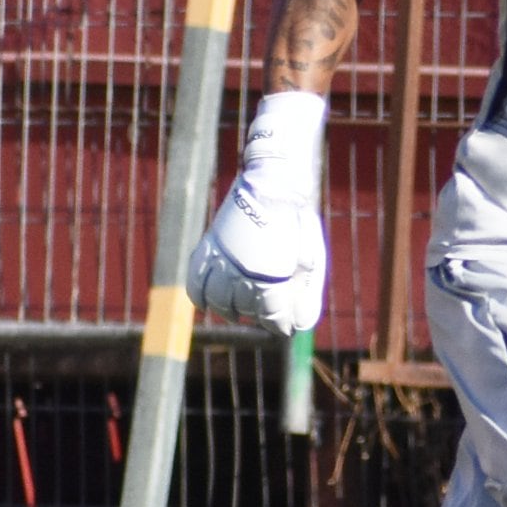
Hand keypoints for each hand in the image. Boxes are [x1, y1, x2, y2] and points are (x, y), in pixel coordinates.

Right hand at [188, 92, 327, 336]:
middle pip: (246, 309)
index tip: (286, 325)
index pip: (273, 317)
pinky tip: (210, 303)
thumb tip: (300, 324)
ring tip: (239, 311)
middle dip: (258, 314)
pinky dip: (201, 296)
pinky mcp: (208, 247)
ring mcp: (222, 259)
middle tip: (267, 312)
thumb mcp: (311, 256)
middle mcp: (242, 272)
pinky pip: (195, 281)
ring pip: (218, 300)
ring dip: (229, 310)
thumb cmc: (296, 220)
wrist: (272, 182)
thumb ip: (306, 292)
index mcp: (271, 276)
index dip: (281, 324)